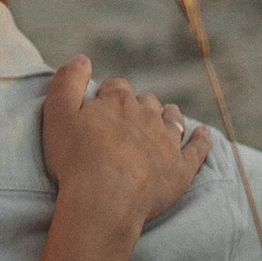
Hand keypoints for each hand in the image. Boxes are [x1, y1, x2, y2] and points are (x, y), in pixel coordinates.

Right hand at [40, 55, 211, 233]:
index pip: (117, 86)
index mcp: (118, 101)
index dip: (108, 95)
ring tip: (164, 118)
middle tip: (126, 121)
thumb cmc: (75, 160)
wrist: (103, 202)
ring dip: (168, 116)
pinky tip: (204, 133)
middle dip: (138, 106)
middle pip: (146, 101)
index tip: (100, 107)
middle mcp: (148, 115)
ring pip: (173, 118)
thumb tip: (82, 58)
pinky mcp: (181, 167)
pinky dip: (201, 139)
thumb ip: (67, 82)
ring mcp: (167, 141)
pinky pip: (198, 148)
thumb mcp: (57, 115)